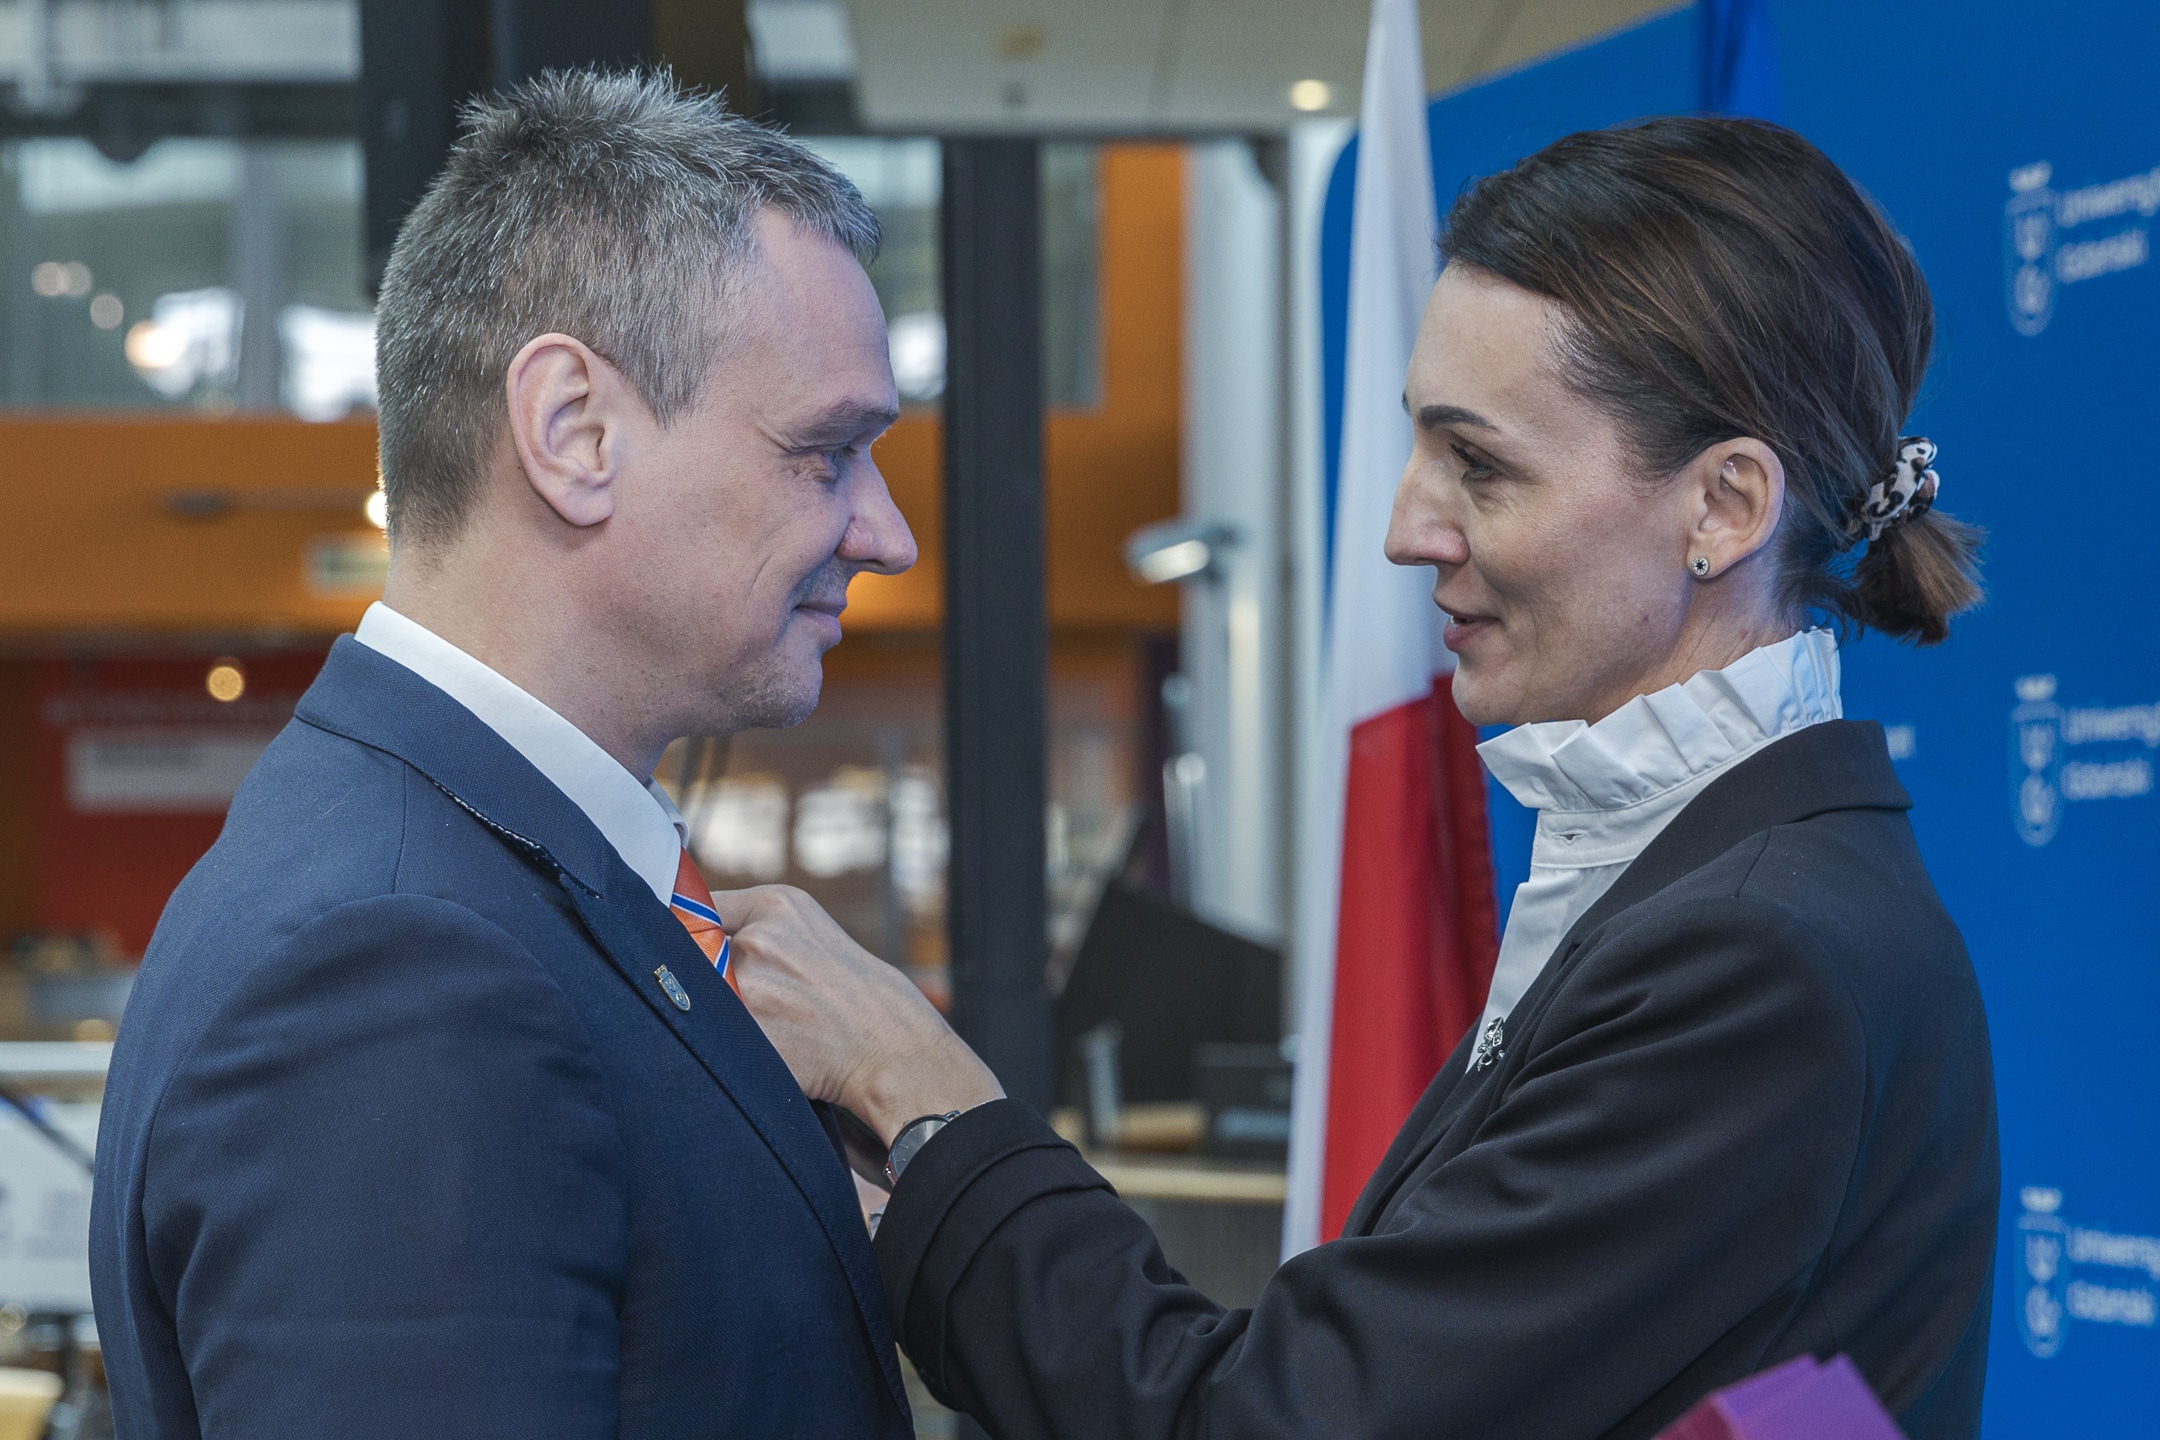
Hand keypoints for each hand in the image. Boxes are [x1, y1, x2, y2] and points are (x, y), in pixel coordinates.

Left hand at [714, 884, 1002, 1144]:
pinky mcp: (745, 1032)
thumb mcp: (811, 933)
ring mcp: (750, 986)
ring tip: (764, 1024)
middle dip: (702, 976)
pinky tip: (759, 1045)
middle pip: (689, 953)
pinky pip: (708, 1032)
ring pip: (697, 995)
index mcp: (777, 904)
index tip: (691, 948)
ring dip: (710, 1010)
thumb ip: (755, 928)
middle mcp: (758, 938)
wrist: (893, 1050)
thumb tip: (690, 933)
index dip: (689, 933)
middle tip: (744, 998)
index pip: (695, 907)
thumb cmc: (858, 995)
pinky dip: (720, 1041)